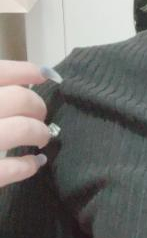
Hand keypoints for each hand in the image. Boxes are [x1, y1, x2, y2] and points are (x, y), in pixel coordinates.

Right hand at [0, 60, 53, 187]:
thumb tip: (34, 74)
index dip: (24, 70)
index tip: (44, 75)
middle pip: (18, 99)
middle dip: (37, 106)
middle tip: (39, 116)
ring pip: (22, 129)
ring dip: (39, 133)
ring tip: (40, 139)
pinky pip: (11, 168)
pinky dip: (29, 164)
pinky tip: (34, 163)